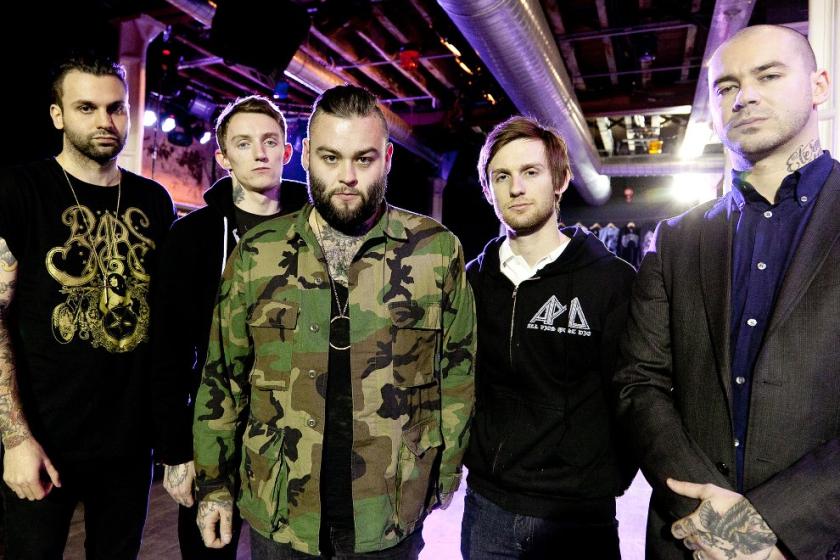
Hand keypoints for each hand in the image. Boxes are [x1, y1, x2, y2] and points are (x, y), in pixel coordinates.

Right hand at [2, 436, 60, 499]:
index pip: (40, 495)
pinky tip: (24, 477)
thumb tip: (59, 485)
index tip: (48, 483)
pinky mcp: (6, 478)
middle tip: (42, 480)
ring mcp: (12, 481)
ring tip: (33, 480)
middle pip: (31, 497)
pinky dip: (20, 487)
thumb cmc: (34, 450)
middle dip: (39, 490)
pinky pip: (14, 489)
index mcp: (32, 479)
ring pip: (22, 495)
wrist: (17, 442)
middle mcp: (20, 482)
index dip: (47, 491)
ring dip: (29, 490)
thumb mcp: (47, 461)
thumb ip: (54, 474)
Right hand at [163, 461, 194, 506]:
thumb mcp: (196, 475)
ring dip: (180, 498)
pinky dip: (175, 493)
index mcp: (184, 490)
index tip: (194, 502)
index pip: (187, 502)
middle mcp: (175, 491)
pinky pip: (170, 492)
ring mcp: (169, 488)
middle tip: (190, 501)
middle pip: (180, 501)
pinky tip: (179, 490)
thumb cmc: (188, 465)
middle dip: (185, 501)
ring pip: (175, 498)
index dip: (191, 503)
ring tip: (185, 496)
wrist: (177, 457)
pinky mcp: (165, 483)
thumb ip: (197, 485)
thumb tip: (199, 490)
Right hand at [197, 495, 232, 547]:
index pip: (209, 542)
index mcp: (205, 523)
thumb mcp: (226, 511)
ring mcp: (200, 519)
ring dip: (218, 533)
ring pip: (208, 533)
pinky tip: (223, 520)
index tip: (229, 536)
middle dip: (220, 538)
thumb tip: (227, 541)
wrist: (213, 483)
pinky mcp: (202, 515)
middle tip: (230, 530)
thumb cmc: (221, 496)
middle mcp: (200, 523)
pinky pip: (208, 527)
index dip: (220, 543)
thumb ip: (226, 526)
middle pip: (208, 539)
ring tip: (228, 525)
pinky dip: (216, 527)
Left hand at [667, 478, 783, 559]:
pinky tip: (720, 549)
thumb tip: (668, 482)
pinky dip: (712, 557)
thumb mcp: (711, 491)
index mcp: (696, 524)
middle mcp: (702, 541)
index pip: (676, 531)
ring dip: (701, 548)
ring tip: (713, 540)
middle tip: (705, 530)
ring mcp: (713, 555)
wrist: (764, 524)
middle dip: (693, 537)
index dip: (679, 527)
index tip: (687, 524)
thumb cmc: (736, 505)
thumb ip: (687, 488)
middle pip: (688, 543)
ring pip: (697, 555)